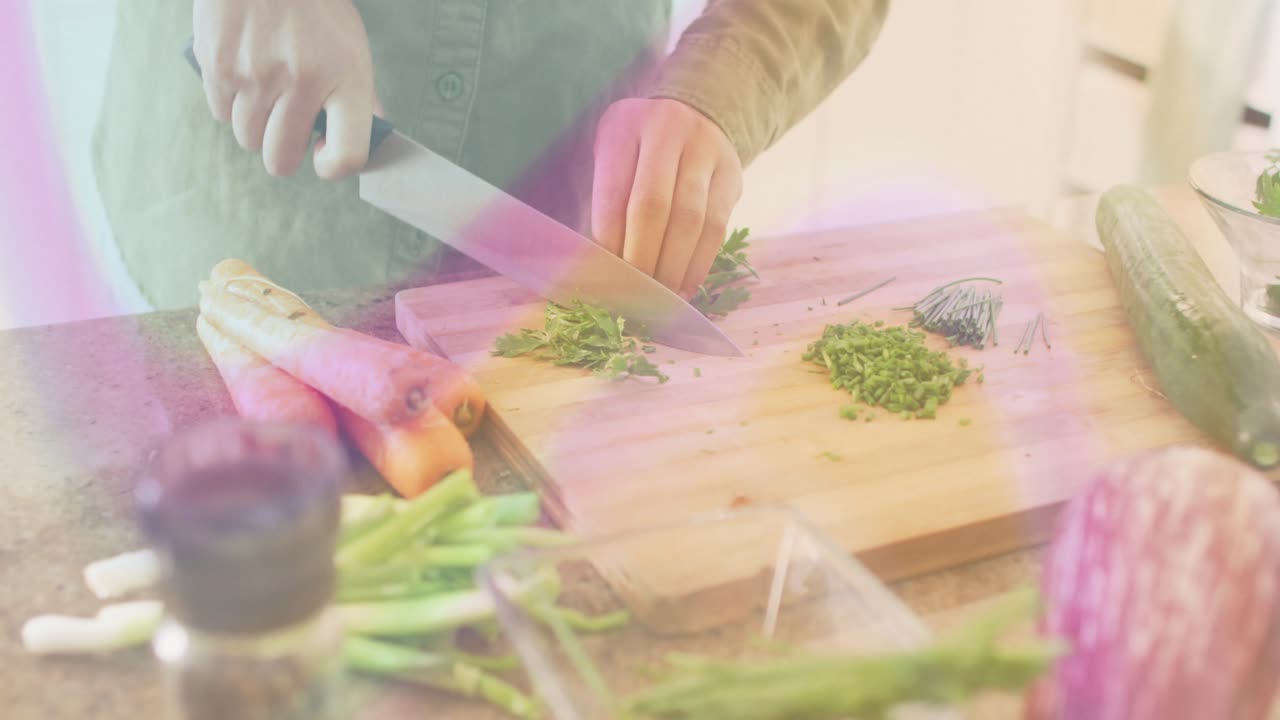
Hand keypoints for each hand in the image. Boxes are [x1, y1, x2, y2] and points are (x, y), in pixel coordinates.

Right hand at [192, 0, 376, 178]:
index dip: (333, 167)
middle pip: (281, 160)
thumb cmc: (314, 5)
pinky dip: (231, 102)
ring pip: (248, 138)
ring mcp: (256, 74)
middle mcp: (302, 81)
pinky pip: (221, 113)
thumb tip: (360, 143)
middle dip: (283, 151)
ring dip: (256, 124)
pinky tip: (244, 70)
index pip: (347, 155)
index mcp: (346, 78)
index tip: (323, 154)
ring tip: (266, 86)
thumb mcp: (351, 45)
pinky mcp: (218, 65)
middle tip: (286, 124)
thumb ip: (358, 96)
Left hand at [591, 98, 743, 298]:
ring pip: (691, 220)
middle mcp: (668, 131)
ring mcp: (706, 151)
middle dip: (641, 259)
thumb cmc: (637, 147)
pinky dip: (699, 263)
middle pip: (653, 207)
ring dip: (672, 268)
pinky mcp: (732, 174)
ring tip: (659, 299)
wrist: (693, 111)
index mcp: (625, 127)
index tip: (603, 279)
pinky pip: (718, 227)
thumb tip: (596, 267)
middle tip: (631, 296)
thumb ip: (603, 202)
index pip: (613, 194)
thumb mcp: (611, 155)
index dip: (608, 243)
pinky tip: (684, 286)